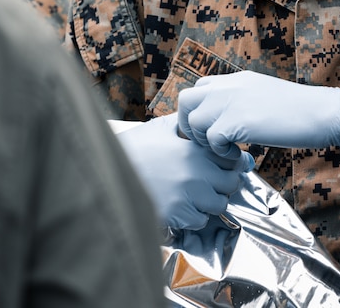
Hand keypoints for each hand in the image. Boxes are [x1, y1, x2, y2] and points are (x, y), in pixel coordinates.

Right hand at [116, 114, 253, 230]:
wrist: (105, 171)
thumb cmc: (132, 149)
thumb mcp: (160, 129)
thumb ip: (183, 125)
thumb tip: (199, 118)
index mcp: (194, 151)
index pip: (234, 160)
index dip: (231, 163)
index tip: (223, 166)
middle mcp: (196, 173)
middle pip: (231, 184)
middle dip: (224, 184)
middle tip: (211, 183)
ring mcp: (186, 195)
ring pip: (219, 205)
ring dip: (211, 203)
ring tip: (196, 196)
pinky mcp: (175, 214)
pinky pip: (200, 221)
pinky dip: (195, 217)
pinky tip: (183, 207)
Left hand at [177, 71, 339, 159]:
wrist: (320, 112)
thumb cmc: (299, 109)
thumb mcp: (264, 93)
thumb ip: (243, 98)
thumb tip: (231, 117)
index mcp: (236, 79)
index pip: (200, 88)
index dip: (199, 111)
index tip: (211, 130)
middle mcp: (229, 86)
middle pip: (185, 100)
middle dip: (189, 125)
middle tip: (208, 142)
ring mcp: (231, 101)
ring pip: (194, 122)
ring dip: (205, 142)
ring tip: (226, 150)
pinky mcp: (236, 121)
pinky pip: (211, 140)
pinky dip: (221, 153)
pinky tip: (238, 155)